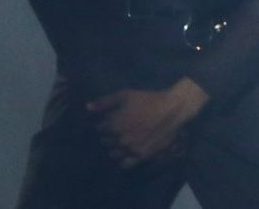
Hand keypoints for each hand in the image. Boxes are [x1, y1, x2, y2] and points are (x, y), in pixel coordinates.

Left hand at [87, 77, 209, 167]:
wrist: (171, 109)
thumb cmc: (148, 100)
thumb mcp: (126, 95)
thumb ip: (105, 102)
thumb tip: (87, 108)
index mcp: (113, 125)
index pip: (100, 128)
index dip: (104, 123)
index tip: (110, 120)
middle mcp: (119, 139)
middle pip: (106, 141)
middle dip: (108, 136)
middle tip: (117, 130)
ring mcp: (130, 149)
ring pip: (114, 153)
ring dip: (114, 148)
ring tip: (121, 142)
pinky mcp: (141, 155)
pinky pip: (125, 164)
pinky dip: (123, 161)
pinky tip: (125, 154)